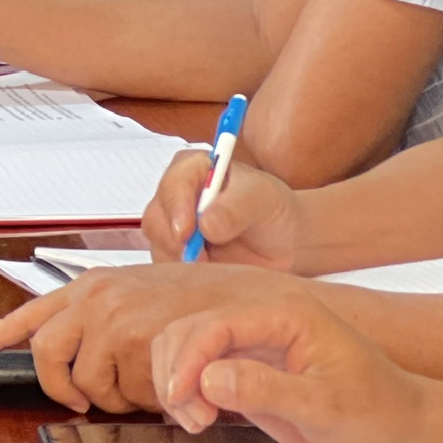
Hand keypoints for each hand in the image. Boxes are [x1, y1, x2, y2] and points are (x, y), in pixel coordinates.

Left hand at [0, 260, 303, 414]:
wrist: (246, 298)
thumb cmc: (197, 302)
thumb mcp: (139, 296)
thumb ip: (102, 317)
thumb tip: (73, 349)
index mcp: (90, 287)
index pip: (28, 314)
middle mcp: (95, 299)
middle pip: (48, 357)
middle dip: (70, 387)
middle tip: (95, 394)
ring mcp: (116, 319)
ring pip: (89, 384)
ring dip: (116, 396)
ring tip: (146, 383)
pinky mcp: (140, 342)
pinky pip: (122, 392)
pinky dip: (139, 401)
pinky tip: (157, 394)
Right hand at [141, 153, 302, 268]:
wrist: (285, 242)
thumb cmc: (273, 211)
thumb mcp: (262, 200)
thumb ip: (235, 209)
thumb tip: (205, 225)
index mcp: (195, 168)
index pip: (174, 183)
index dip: (177, 208)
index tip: (188, 234)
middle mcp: (177, 194)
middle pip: (157, 215)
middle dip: (175, 240)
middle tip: (201, 260)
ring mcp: (172, 223)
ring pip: (157, 242)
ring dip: (179, 258)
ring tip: (211, 267)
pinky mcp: (174, 250)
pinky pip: (165, 262)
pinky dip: (180, 274)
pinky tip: (205, 274)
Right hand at [153, 293, 433, 442]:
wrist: (403, 428)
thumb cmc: (379, 411)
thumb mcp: (325, 406)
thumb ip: (266, 389)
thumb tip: (210, 378)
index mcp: (285, 314)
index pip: (216, 324)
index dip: (190, 358)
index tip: (182, 394)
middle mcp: (263, 322)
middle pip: (190, 330)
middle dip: (178, 371)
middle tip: (190, 414)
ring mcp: (253, 344)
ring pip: (187, 346)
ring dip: (177, 381)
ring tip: (196, 419)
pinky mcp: (249, 367)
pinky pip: (200, 369)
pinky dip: (188, 391)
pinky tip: (200, 415)